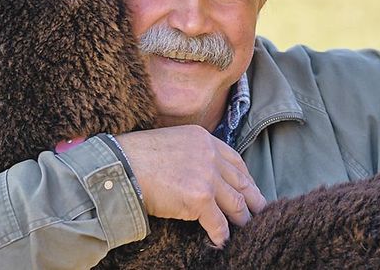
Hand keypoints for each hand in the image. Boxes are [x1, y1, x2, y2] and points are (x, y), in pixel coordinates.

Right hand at [114, 126, 266, 246]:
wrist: (121, 167)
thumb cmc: (136, 157)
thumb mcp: (170, 142)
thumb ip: (190, 153)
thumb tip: (199, 173)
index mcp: (203, 139)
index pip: (235, 160)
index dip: (245, 178)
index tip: (248, 189)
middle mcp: (210, 155)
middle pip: (241, 182)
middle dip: (252, 199)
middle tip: (259, 212)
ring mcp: (207, 176)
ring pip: (236, 204)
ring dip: (241, 219)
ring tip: (244, 229)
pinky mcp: (201, 199)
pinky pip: (219, 224)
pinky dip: (222, 235)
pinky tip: (221, 241)